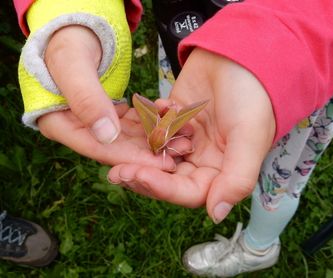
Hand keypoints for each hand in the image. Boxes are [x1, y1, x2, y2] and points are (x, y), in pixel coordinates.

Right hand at [39, 25, 191, 167]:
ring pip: (128, 137)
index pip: (100, 149)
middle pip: (117, 148)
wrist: (70, 30)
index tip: (162, 165)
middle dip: (151, 152)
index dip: (133, 158)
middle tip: (182, 152)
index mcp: (59, 125)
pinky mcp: (108, 113)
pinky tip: (173, 122)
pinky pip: (132, 122)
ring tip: (184, 139)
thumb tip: (107, 136)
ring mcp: (93, 122)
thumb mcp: (72, 66)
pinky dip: (152, 122)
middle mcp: (77, 129)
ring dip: (156, 139)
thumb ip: (86, 99)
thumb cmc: (65, 43)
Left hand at [108, 48, 275, 222]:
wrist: (244, 55)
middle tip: (116, 171)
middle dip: (142, 175)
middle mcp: (203, 158)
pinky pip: (157, 127)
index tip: (138, 176)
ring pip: (158, 154)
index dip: (163, 188)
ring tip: (115, 150)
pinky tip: (157, 107)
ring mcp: (187, 137)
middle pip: (168, 177)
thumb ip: (237, 178)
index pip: (189, 191)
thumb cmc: (253, 97)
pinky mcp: (175, 118)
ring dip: (140, 152)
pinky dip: (152, 121)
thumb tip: (215, 215)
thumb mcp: (249, 138)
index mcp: (222, 170)